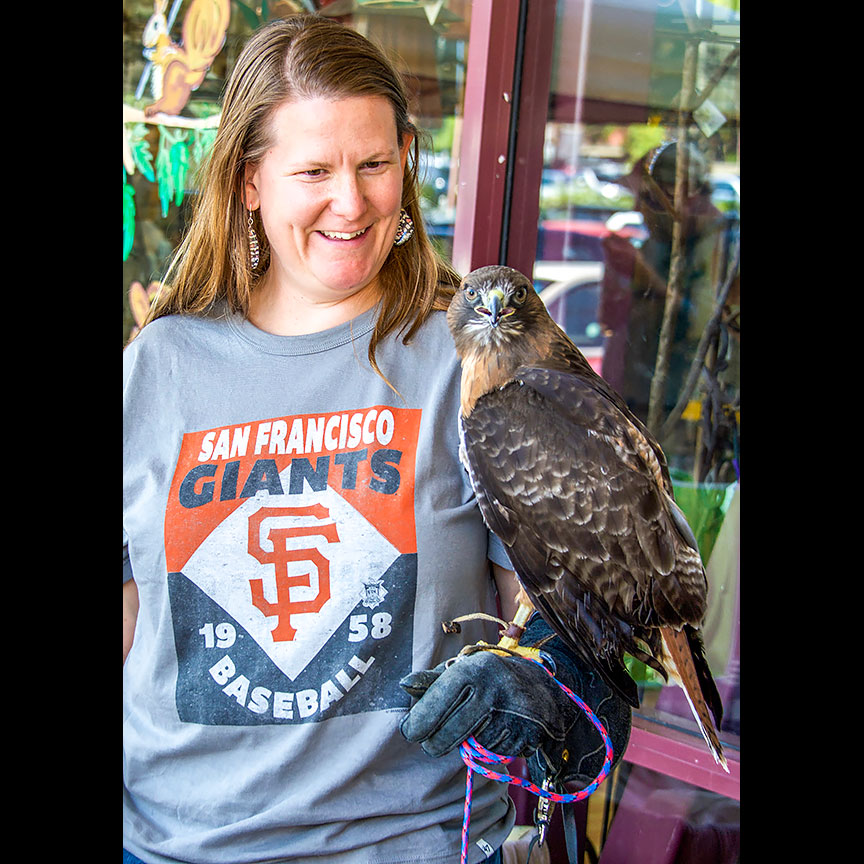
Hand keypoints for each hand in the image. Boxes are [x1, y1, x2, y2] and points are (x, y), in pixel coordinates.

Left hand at [399, 650, 577, 760]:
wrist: (541, 686)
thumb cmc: (490, 677)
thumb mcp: (462, 670)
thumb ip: (432, 681)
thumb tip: (404, 685)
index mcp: (473, 670)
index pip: (436, 703)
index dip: (417, 723)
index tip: (409, 732)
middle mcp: (493, 690)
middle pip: (449, 734)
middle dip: (435, 743)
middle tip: (431, 744)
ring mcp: (512, 713)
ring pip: (472, 747)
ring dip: (467, 744)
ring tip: (476, 725)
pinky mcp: (528, 734)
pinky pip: (495, 755)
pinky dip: (489, 749)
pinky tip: (495, 731)